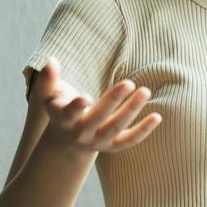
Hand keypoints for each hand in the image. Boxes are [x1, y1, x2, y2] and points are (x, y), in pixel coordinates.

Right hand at [34, 56, 161, 154]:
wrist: (67, 141)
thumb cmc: (61, 109)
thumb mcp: (49, 95)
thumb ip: (48, 78)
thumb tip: (50, 60)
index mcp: (64, 119)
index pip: (69, 114)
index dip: (77, 106)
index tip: (86, 97)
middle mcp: (81, 132)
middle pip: (98, 118)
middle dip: (113, 101)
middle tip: (129, 83)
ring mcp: (98, 141)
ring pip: (116, 128)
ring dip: (131, 110)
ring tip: (145, 91)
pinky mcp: (113, 146)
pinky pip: (130, 140)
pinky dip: (144, 130)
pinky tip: (157, 116)